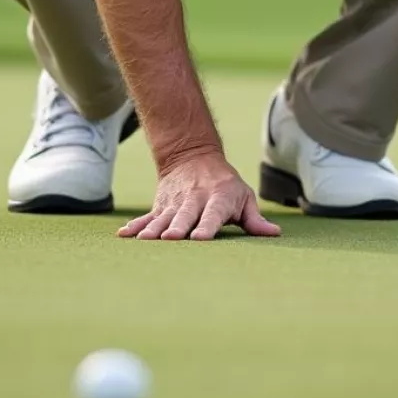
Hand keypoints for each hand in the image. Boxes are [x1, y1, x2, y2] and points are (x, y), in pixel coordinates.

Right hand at [118, 151, 281, 241]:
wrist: (192, 156)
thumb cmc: (225, 184)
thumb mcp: (243, 196)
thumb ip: (254, 218)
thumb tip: (274, 234)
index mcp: (218, 198)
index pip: (213, 213)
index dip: (207, 226)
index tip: (199, 239)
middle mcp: (195, 199)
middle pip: (185, 215)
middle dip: (178, 227)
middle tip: (172, 239)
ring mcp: (175, 202)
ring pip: (164, 218)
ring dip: (154, 230)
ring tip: (145, 241)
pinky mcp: (161, 205)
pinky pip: (147, 217)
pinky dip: (135, 226)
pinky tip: (124, 236)